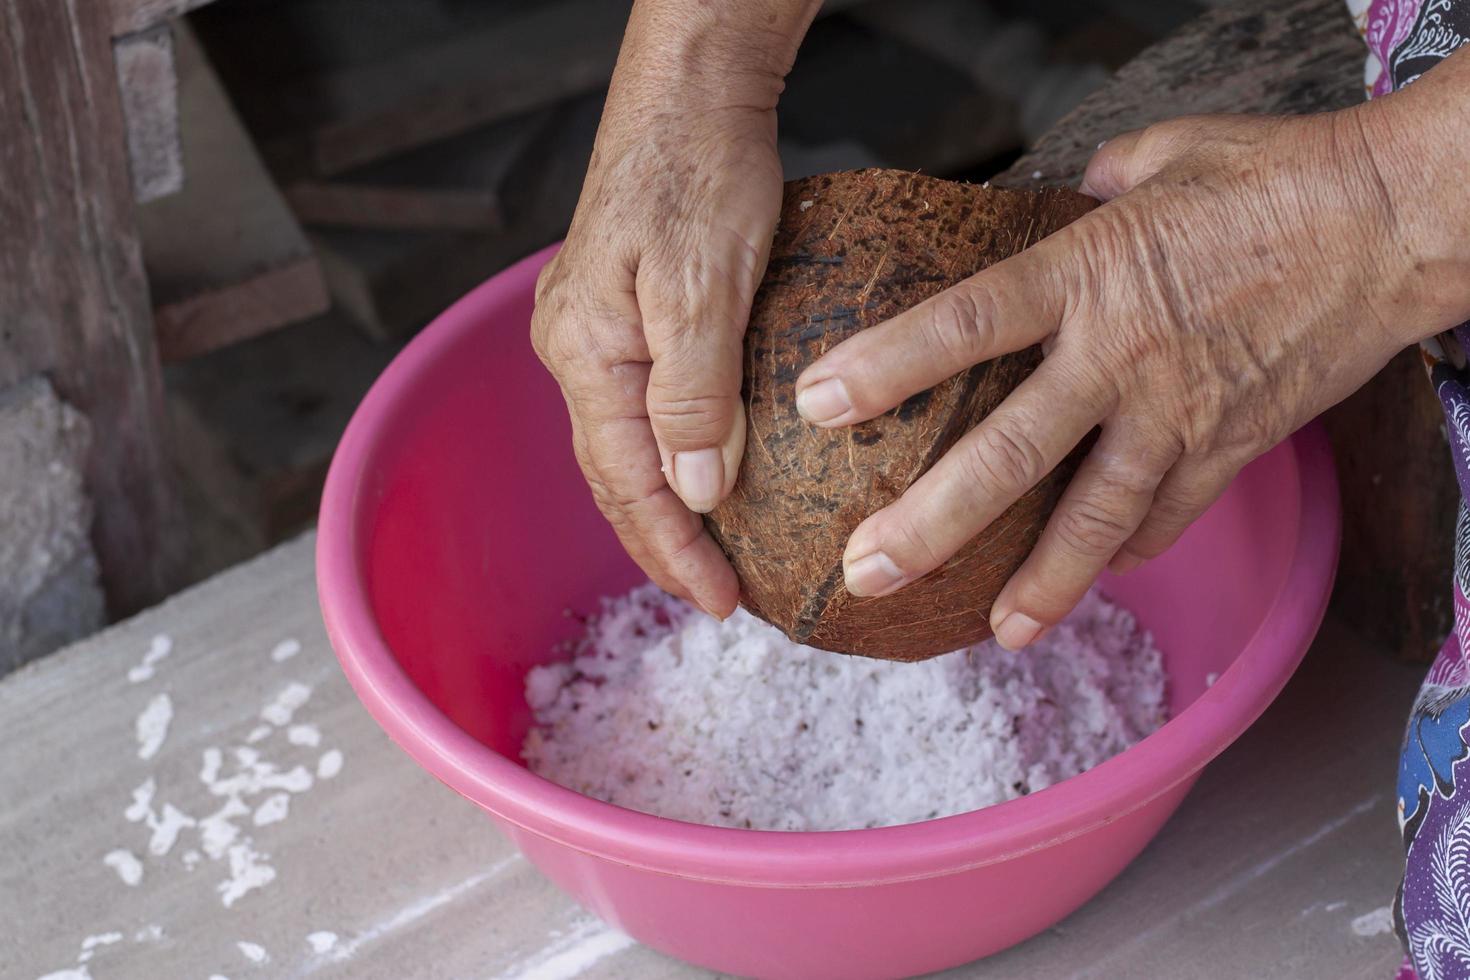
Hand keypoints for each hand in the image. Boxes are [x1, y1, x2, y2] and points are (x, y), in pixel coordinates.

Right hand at [532, 1, 816, 616]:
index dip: (675, 549)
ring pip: (623, 445)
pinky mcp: (623, 311)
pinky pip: (639, 406)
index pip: (627, 481)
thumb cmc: (697, 170)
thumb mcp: (703, 287)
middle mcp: (575, 348)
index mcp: (585, 351)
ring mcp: (593, 329)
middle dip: (663, 543)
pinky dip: (669, 455)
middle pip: (613, 474)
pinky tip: (701, 475)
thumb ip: (697, 395)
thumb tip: (697, 492)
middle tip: (719, 597)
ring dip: (663, 506)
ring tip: (708, 556)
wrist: (691, 90)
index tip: (724, 601)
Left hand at [794, 85, 1469, 648]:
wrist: (1395, 223)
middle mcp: (1121, 355)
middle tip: (868, 571)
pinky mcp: (1231, 447)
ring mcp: (1178, 413)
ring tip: (991, 634)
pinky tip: (1088, 583)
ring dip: (1039, 584)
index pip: (964, 325)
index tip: (815, 405)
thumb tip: (1065, 191)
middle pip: (1009, 454)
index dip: (885, 367)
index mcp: (1088, 273)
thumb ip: (1093, 188)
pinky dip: (1123, 554)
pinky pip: (1165, 518)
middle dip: (932, 522)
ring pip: (1094, 518)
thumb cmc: (1274, 178)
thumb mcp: (1163, 157)